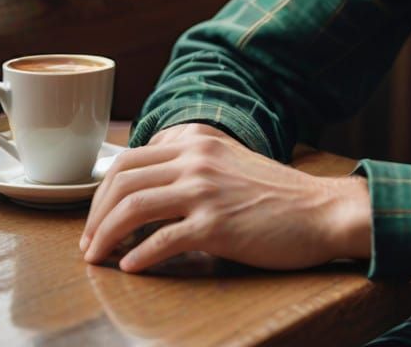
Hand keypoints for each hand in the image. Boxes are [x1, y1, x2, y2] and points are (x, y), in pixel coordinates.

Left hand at [79, 123, 371, 273]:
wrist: (321, 211)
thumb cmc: (277, 195)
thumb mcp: (231, 162)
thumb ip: (193, 164)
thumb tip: (146, 184)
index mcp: (200, 141)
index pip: (129, 159)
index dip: (102, 193)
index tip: (97, 219)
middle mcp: (198, 159)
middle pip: (122, 181)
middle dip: (95, 216)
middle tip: (90, 244)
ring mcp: (206, 190)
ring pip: (133, 208)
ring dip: (105, 238)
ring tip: (98, 259)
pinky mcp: (216, 225)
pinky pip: (161, 242)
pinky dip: (138, 259)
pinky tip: (132, 269)